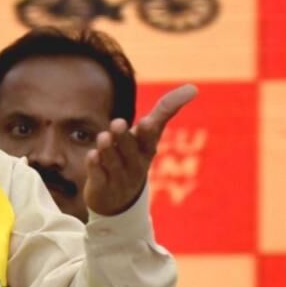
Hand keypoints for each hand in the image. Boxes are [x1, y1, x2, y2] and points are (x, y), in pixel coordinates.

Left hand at [84, 84, 197, 215]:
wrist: (119, 199)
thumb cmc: (135, 155)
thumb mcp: (150, 134)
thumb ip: (166, 110)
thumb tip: (193, 87)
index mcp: (147, 149)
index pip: (150, 139)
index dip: (148, 132)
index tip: (147, 121)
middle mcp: (135, 164)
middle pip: (129, 151)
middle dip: (124, 138)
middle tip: (118, 123)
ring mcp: (118, 178)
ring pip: (112, 163)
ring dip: (108, 150)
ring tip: (104, 137)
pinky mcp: (101, 187)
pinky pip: (98, 177)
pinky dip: (95, 167)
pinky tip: (92, 155)